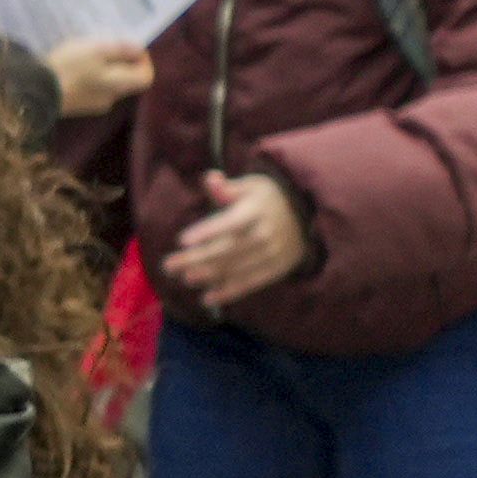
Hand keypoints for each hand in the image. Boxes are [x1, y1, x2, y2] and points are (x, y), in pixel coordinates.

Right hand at [48, 35, 148, 120]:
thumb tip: (139, 49)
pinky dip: (85, 78)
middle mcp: (109, 99)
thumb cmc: (69, 68)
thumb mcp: (96, 50)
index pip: (145, 77)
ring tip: (83, 55)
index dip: (143, 61)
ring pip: (105, 85)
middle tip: (103, 47)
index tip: (130, 47)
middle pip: (125, 81)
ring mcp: (90, 106)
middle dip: (119, 63)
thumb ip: (120, 49)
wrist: (33, 93)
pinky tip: (70, 69)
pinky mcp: (73, 106)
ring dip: (100, 70)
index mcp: (119, 85)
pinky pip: (88, 90)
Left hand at [173, 173, 312, 310]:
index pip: (229, 223)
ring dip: (208, 276)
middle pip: (226, 249)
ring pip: (235, 268)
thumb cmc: (269, 199)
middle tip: (168, 266)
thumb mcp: (252, 186)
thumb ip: (228, 187)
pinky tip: (207, 299)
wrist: (308, 217)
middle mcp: (265, 234)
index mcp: (256, 211)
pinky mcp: (276, 269)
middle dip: (196, 259)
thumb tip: (211, 178)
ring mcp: (272, 254)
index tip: (181, 240)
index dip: (206, 232)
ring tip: (184, 279)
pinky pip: (250, 283)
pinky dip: (229, 292)